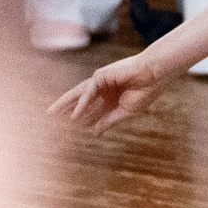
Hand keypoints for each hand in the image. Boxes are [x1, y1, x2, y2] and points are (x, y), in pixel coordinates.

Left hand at [50, 54, 164, 134]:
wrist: (156, 74)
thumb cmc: (146, 90)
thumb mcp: (126, 111)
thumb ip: (109, 120)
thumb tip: (95, 133)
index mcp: (112, 97)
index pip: (93, 110)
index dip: (83, 121)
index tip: (71, 132)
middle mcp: (104, 89)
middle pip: (80, 101)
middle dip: (67, 110)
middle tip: (51, 120)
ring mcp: (101, 81)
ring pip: (78, 95)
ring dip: (64, 105)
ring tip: (51, 115)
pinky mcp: (101, 76)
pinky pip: (88, 93)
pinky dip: (81, 105)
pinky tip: (74, 116)